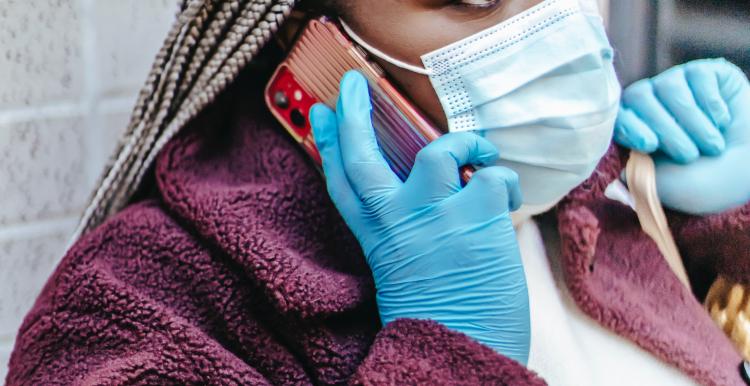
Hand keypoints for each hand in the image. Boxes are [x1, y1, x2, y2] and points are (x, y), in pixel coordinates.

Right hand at [310, 71, 530, 363]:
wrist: (461, 351)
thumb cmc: (439, 316)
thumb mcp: (404, 269)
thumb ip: (408, 228)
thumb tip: (437, 190)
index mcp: (378, 238)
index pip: (342, 182)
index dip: (327, 144)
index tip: (319, 114)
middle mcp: (398, 222)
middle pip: (363, 155)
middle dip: (352, 115)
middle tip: (353, 85)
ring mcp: (434, 216)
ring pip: (435, 150)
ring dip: (462, 142)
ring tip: (478, 152)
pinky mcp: (474, 218)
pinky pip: (491, 176)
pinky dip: (503, 180)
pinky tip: (505, 199)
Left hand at [615, 58, 749, 214]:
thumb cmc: (706, 183)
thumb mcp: (663, 188)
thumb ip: (633, 176)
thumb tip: (612, 173)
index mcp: (636, 129)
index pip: (618, 117)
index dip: (630, 127)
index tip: (650, 145)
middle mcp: (652, 103)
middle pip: (639, 96)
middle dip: (664, 128)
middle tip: (688, 155)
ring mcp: (678, 86)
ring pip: (669, 87)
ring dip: (691, 120)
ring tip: (712, 145)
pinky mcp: (706, 74)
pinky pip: (698, 76)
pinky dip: (711, 103)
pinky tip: (723, 121)